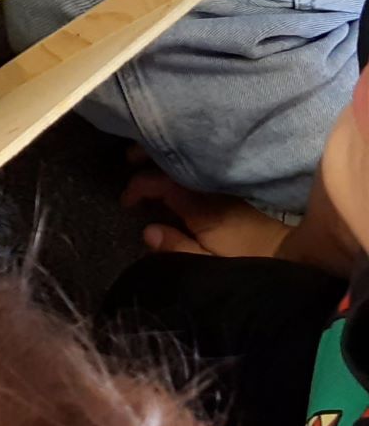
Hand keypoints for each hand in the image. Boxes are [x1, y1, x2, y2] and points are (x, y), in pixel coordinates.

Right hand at [122, 165, 291, 257]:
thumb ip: (177, 248)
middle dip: (149, 160)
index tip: (125, 202)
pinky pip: (199, 177)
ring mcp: (226, 193)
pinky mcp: (235, 198)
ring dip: (164, 165)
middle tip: (128, 161)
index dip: (138, 187)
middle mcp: (213, 193)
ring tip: (145, 167)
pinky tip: (174, 184)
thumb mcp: (210, 266)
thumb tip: (148, 230)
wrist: (300, 262)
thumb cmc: (250, 266)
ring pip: (187, 169)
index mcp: (202, 208)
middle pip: (175, 167)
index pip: (162, 183)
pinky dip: (181, 174)